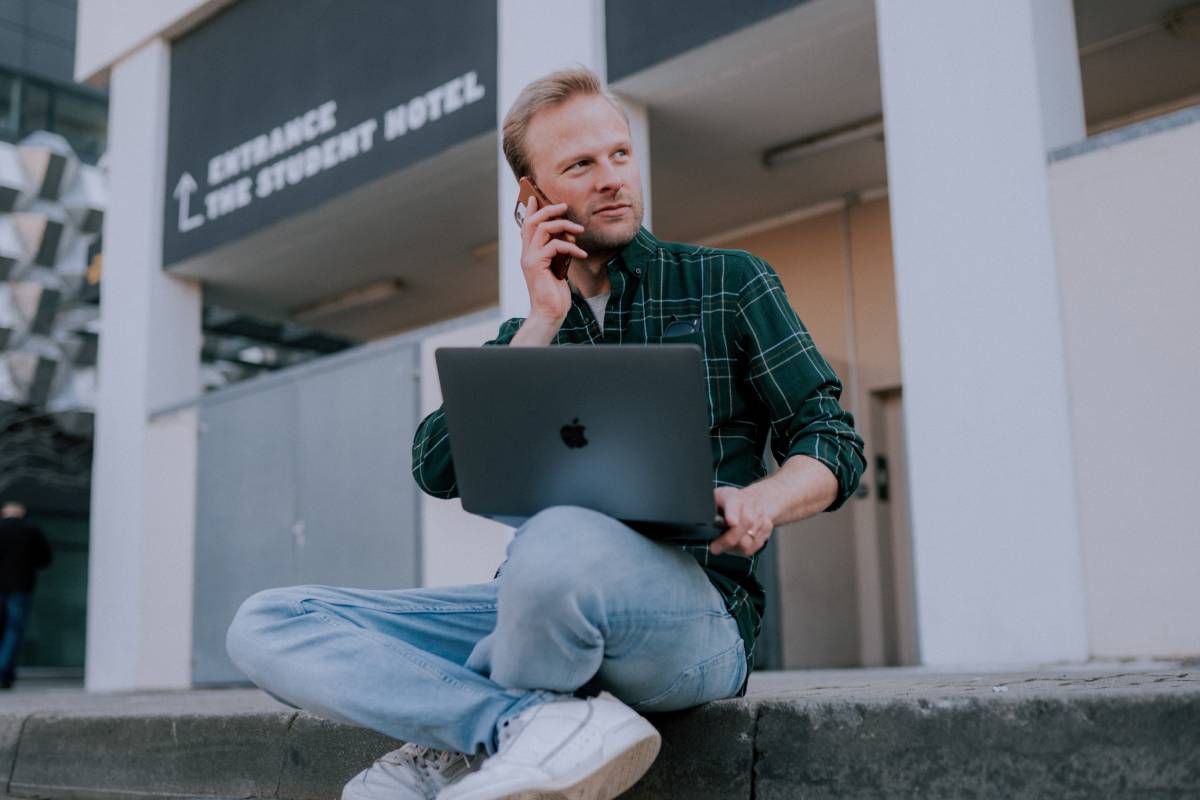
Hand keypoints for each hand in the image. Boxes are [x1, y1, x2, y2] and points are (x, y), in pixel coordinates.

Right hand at [520, 195, 587, 322]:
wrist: (550, 313)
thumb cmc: (555, 294)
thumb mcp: (557, 269)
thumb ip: (556, 254)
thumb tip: (566, 238)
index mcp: (529, 253)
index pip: (526, 226)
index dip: (530, 210)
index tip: (535, 196)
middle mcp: (526, 254)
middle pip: (532, 221)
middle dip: (549, 210)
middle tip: (564, 206)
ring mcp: (529, 258)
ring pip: (543, 228)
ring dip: (564, 225)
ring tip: (579, 230)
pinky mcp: (537, 265)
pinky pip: (554, 245)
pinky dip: (570, 246)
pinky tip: (581, 253)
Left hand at [711, 486, 774, 556]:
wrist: (750, 499)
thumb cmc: (727, 503)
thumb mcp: (713, 502)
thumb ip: (710, 512)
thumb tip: (710, 524)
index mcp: (733, 495)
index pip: (734, 503)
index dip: (733, 514)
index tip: (731, 523)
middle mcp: (750, 502)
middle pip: (746, 523)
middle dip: (730, 539)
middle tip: (715, 548)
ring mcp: (760, 514)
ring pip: (751, 538)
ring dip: (736, 546)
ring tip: (725, 545)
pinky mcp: (767, 526)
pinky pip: (757, 544)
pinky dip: (745, 549)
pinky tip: (737, 545)